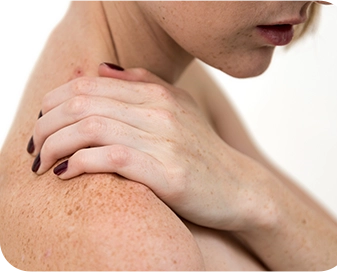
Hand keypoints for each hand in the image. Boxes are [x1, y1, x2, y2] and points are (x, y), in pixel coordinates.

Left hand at [28, 63, 274, 230]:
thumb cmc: (201, 152)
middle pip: (83, 104)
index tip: (41, 123)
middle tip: (34, 146)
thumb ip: (142, 84)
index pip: (88, 85)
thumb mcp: (178, 108)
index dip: (54, 101)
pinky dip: (80, 162)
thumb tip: (102, 69)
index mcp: (157, 93)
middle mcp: (160, 110)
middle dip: (46, 124)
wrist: (239, 188)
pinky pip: (111, 157)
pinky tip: (66, 172)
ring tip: (42, 162)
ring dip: (55, 144)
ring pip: (91, 128)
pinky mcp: (167, 172)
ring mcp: (165, 140)